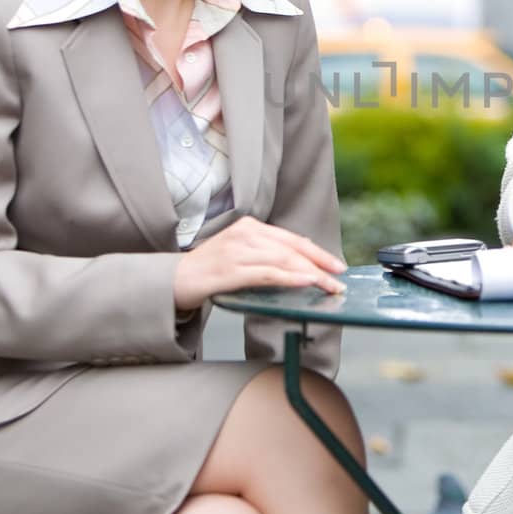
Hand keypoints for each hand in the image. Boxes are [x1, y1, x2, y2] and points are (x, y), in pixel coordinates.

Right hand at [173, 216, 346, 311]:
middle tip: (339, 279)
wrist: (173, 280)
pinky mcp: (230, 270)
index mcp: (250, 226)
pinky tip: (306, 282)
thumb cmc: (209, 271)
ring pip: (284, 260)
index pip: (291, 239)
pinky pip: (267, 273)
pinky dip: (290, 278)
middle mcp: (245, 233)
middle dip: (320, 264)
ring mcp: (237, 250)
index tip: (336, 266)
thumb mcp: (240, 255)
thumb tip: (300, 267)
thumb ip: (266, 256)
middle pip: (292, 248)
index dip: (317, 252)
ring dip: (311, 275)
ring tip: (329, 287)